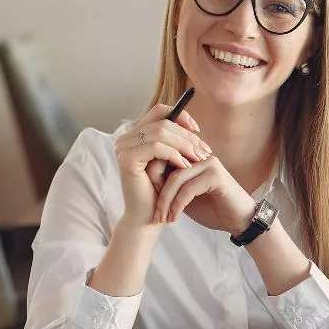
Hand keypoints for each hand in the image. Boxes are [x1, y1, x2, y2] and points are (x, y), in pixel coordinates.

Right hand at [113, 103, 210, 228]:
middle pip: (163, 121)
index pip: (159, 111)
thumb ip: (176, 142)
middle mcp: (125, 139)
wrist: (148, 218)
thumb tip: (194, 126)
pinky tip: (185, 166)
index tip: (198, 131)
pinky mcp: (127, 160)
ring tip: (198, 159)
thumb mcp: (171, 162)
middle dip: (188, 135)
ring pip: (161, 132)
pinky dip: (174, 155)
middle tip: (204, 151)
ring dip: (185, 145)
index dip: (181, 116)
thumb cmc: (160, 191)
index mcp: (135, 136)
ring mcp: (123, 148)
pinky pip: (156, 147)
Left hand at [153, 155, 257, 234]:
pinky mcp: (216, 176)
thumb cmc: (213, 209)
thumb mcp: (185, 197)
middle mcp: (200, 156)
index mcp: (192, 157)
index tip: (149, 205)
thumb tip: (144, 183)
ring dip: (166, 202)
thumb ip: (170, 187)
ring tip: (162, 219)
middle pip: (167, 167)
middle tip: (155, 215)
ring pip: (176, 179)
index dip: (152, 180)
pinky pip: (188, 189)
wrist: (240, 221)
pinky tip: (175, 218)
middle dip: (157, 193)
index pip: (164, 159)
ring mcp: (209, 164)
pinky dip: (178, 205)